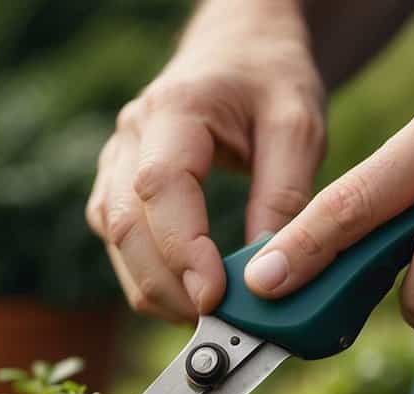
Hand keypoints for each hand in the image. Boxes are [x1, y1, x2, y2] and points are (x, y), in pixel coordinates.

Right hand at [87, 0, 325, 321]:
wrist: (238, 49)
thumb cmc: (270, 81)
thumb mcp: (298, 126)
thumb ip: (285, 196)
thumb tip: (267, 276)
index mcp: (172, 110)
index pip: (160, 188)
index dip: (180, 249)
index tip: (214, 296)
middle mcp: (130, 137)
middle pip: (125, 226)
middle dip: (166, 285)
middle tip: (217, 324)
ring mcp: (115, 163)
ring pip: (114, 241)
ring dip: (154, 289)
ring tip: (207, 318)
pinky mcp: (116, 188)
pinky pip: (120, 243)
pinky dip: (149, 277)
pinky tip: (187, 297)